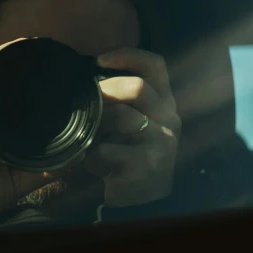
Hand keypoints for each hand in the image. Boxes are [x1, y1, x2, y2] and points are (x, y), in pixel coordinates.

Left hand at [84, 48, 180, 207]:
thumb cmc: (128, 151)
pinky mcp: (148, 163)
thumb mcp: (127, 120)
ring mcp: (162, 140)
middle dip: (107, 90)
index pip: (155, 65)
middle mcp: (169, 117)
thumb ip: (118, 100)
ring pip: (122, 117)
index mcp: (164, 101)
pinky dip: (94, 156)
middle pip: (138, 87)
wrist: (142, 196)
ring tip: (91, 140)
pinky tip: (95, 163)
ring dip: (97, 127)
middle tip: (89, 101)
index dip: (128, 56)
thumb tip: (84, 79)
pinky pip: (108, 149)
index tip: (99, 60)